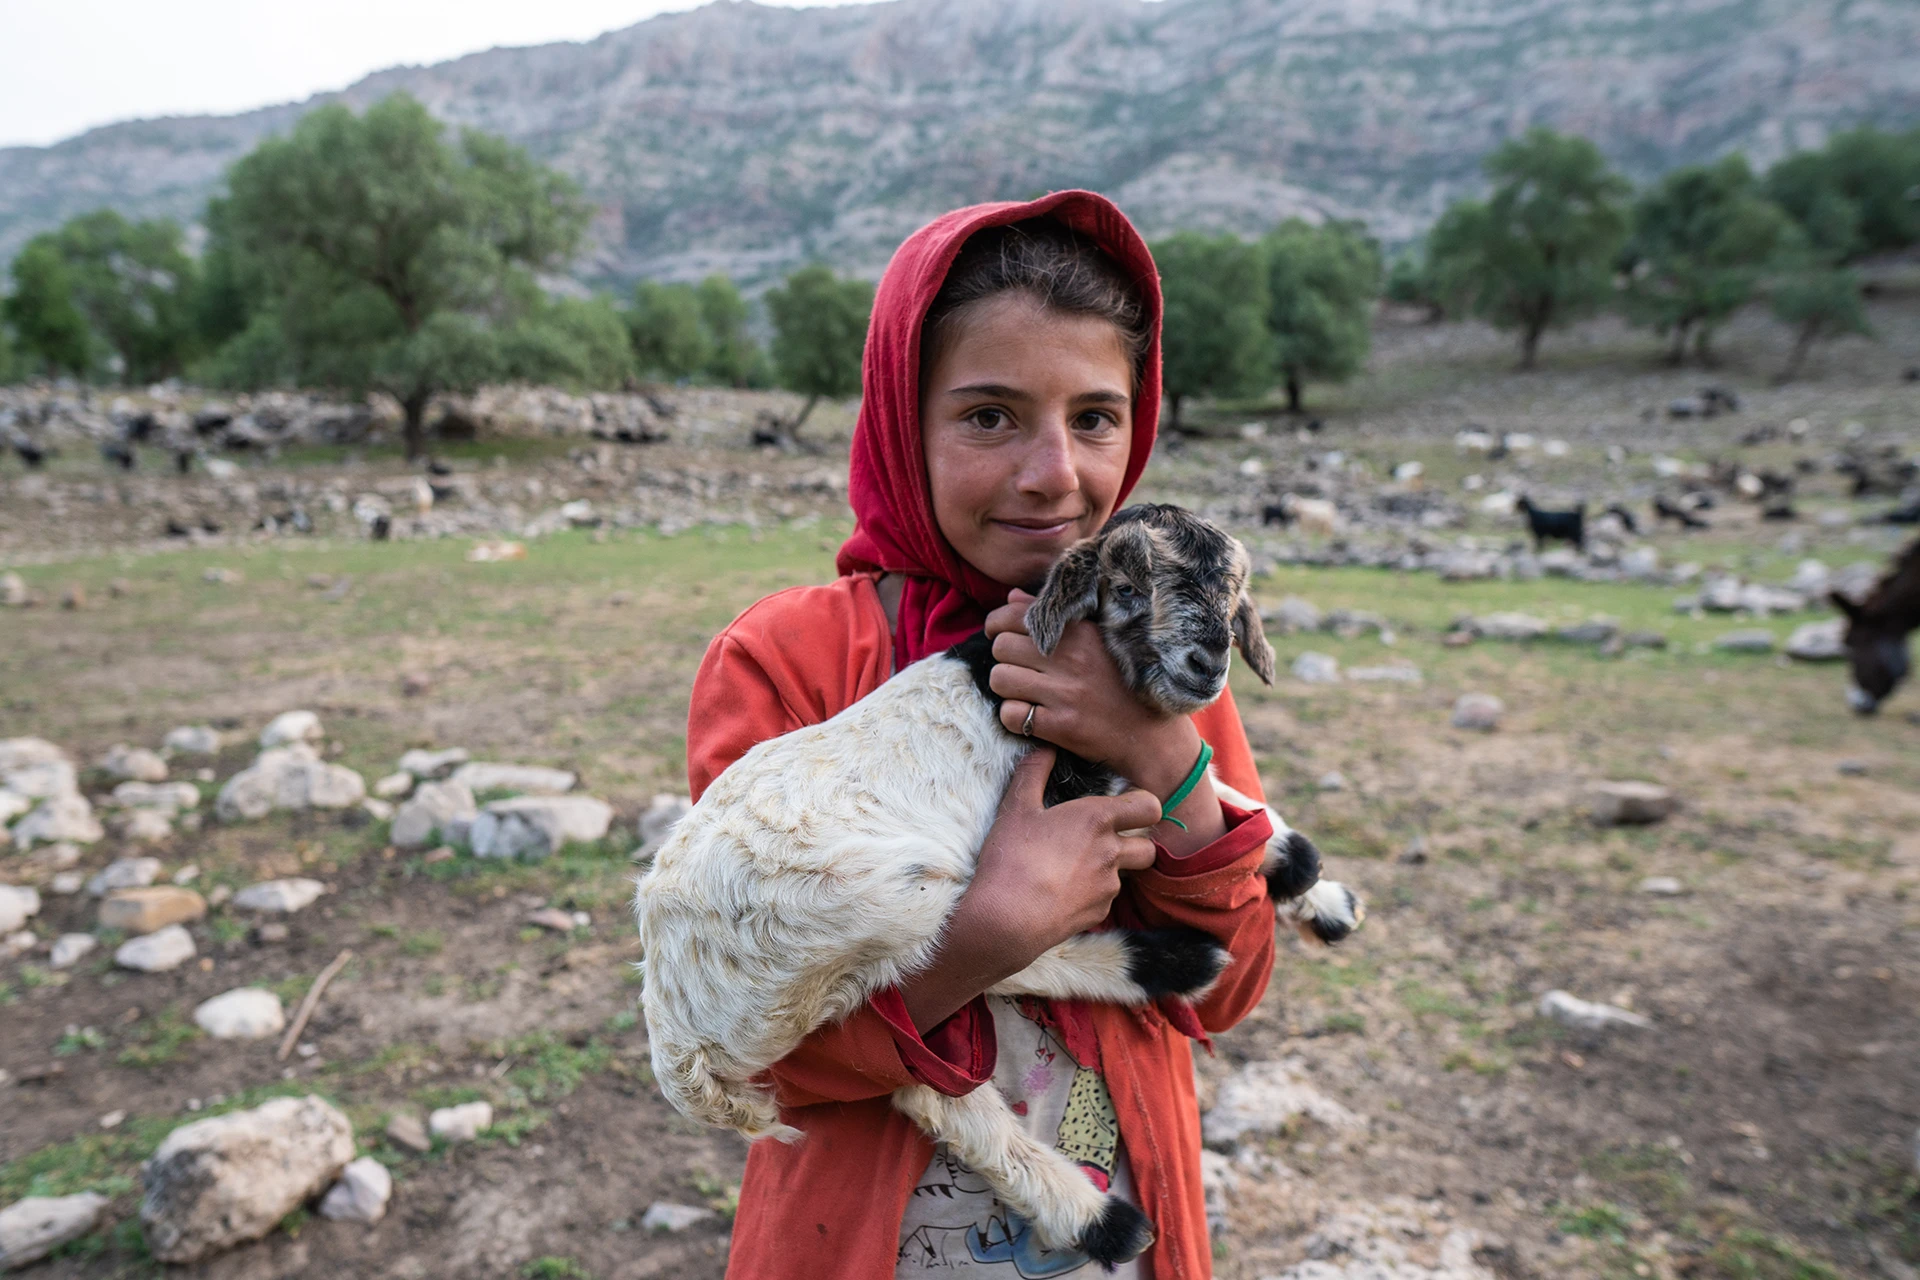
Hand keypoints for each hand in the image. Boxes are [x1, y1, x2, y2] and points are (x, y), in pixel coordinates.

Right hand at [897, 747, 1160, 1030]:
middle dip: (1135, 842)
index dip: (1143, 806)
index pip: (1149, 806)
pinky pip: (1106, 899)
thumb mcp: (1016, 807)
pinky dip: (1092, 894)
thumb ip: (1034, 772)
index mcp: (1097, 819)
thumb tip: (1044, 747)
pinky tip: (1063, 892)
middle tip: (1105, 839)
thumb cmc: (1012, 857)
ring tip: (1077, 866)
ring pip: (1126, 874)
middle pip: (1148, 846)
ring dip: (1112, 868)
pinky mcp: (1099, 913)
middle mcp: (1112, 852)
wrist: (1007, 918)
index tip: (1126, 807)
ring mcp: (1108, 886)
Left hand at [984, 589, 1193, 788]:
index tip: (998, 634)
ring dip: (1006, 687)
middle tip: (1018, 667)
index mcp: (1081, 633)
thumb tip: (1011, 598)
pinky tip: (1031, 714)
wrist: (1152, 737)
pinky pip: (1011, 715)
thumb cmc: (1126, 684)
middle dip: (1003, 657)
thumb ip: (1057, 616)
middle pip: (1001, 647)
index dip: (997, 625)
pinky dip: (1014, 716)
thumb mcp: (1100, 641)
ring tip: (1023, 691)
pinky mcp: (1060, 726)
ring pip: (1000, 679)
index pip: (1015, 617)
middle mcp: (1072, 659)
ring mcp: (1065, 694)